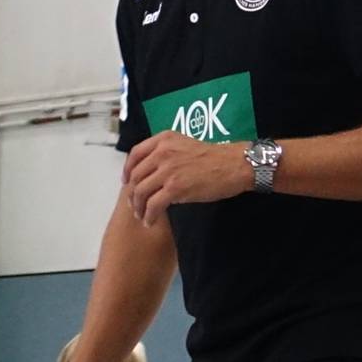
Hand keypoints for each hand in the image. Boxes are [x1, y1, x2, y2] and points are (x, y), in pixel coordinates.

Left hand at [124, 132, 252, 224]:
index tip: (126, 182)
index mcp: (164, 139)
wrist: (235, 165)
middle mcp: (162, 152)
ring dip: (138, 207)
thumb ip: (166, 153)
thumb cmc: (214, 157)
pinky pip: (153, 204)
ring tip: (141, 216)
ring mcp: (168, 169)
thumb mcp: (185, 145)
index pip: (135, 154)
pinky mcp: (175, 187)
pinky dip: (149, 215)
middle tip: (134, 205)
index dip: (127, 170)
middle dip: (132, 193)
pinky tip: (150, 221)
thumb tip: (151, 171)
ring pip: (141, 191)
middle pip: (136, 175)